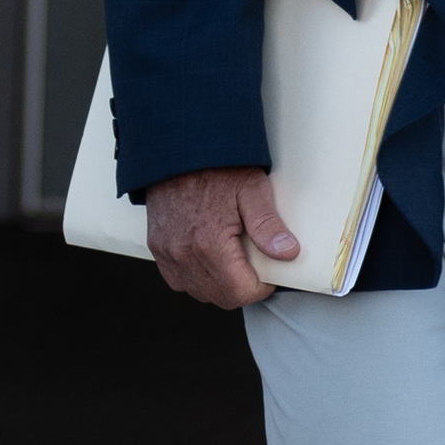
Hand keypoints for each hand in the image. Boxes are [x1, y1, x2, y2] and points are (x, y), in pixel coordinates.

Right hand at [146, 165, 297, 310]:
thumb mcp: (251, 189)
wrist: (178, 148)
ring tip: (231, 261)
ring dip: (218, 285)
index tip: (268, 274)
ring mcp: (167, 251)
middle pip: (220, 297)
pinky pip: (177, 279)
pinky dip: (194, 277)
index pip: (240, 293)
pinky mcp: (157, 246)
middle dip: (241, 288)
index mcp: (210, 244)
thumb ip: (268, 225)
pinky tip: (207, 260)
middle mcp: (184, 253)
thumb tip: (287, 252)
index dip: (261, 288)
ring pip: (198, 291)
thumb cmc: (215, 166)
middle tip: (253, 266)